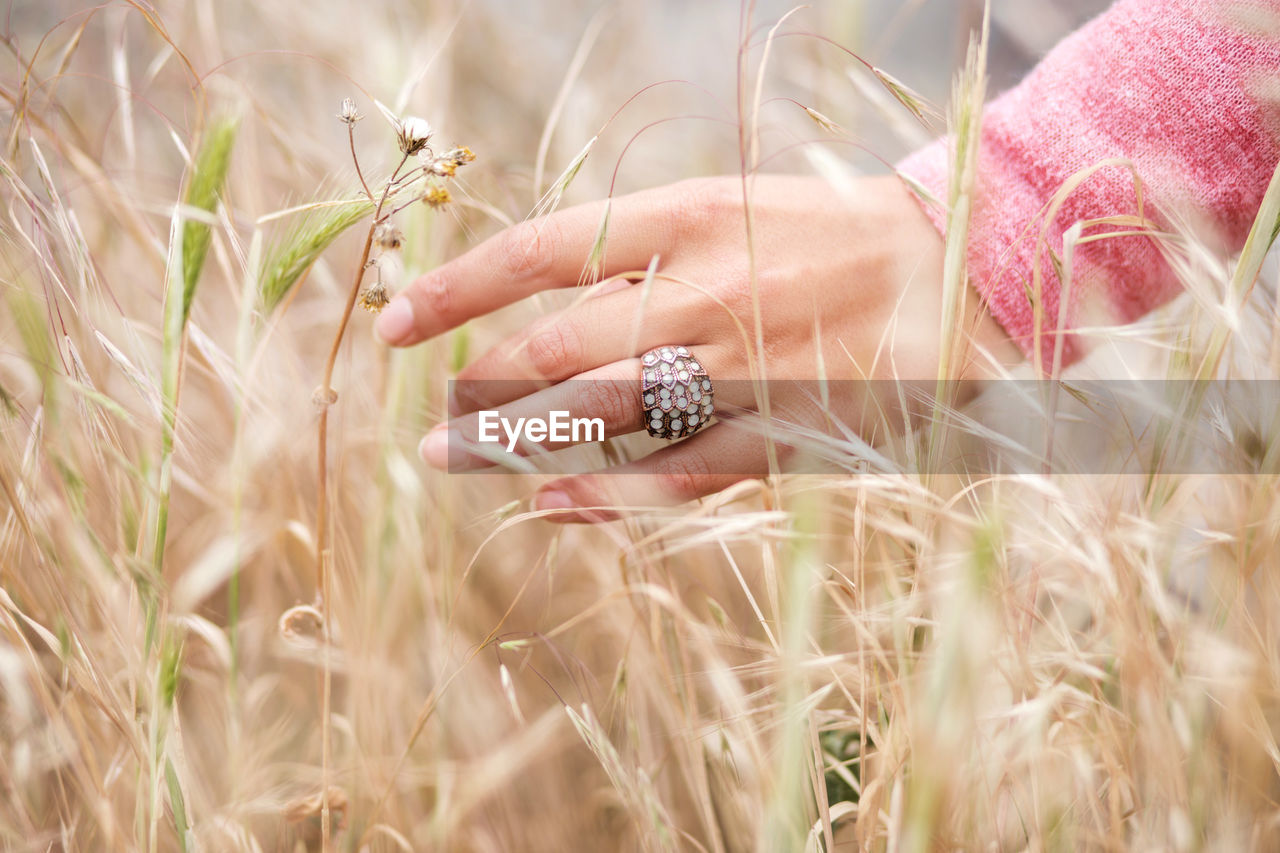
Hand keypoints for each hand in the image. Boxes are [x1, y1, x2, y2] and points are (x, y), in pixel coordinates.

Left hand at [376, 174, 1020, 521]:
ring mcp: (742, 365)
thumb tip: (546, 309)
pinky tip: (551, 503)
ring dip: (518, 445)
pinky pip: (674, 474)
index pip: (540, 251)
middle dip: (478, 389)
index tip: (395, 323)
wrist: (953, 272)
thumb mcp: (727, 210)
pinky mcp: (781, 429)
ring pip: (603, 416)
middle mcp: (705, 289)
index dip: (456, 288)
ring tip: (457, 460)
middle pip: (557, 349)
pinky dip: (604, 494)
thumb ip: (637, 260)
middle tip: (428, 425)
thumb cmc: (823, 237)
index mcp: (687, 217)